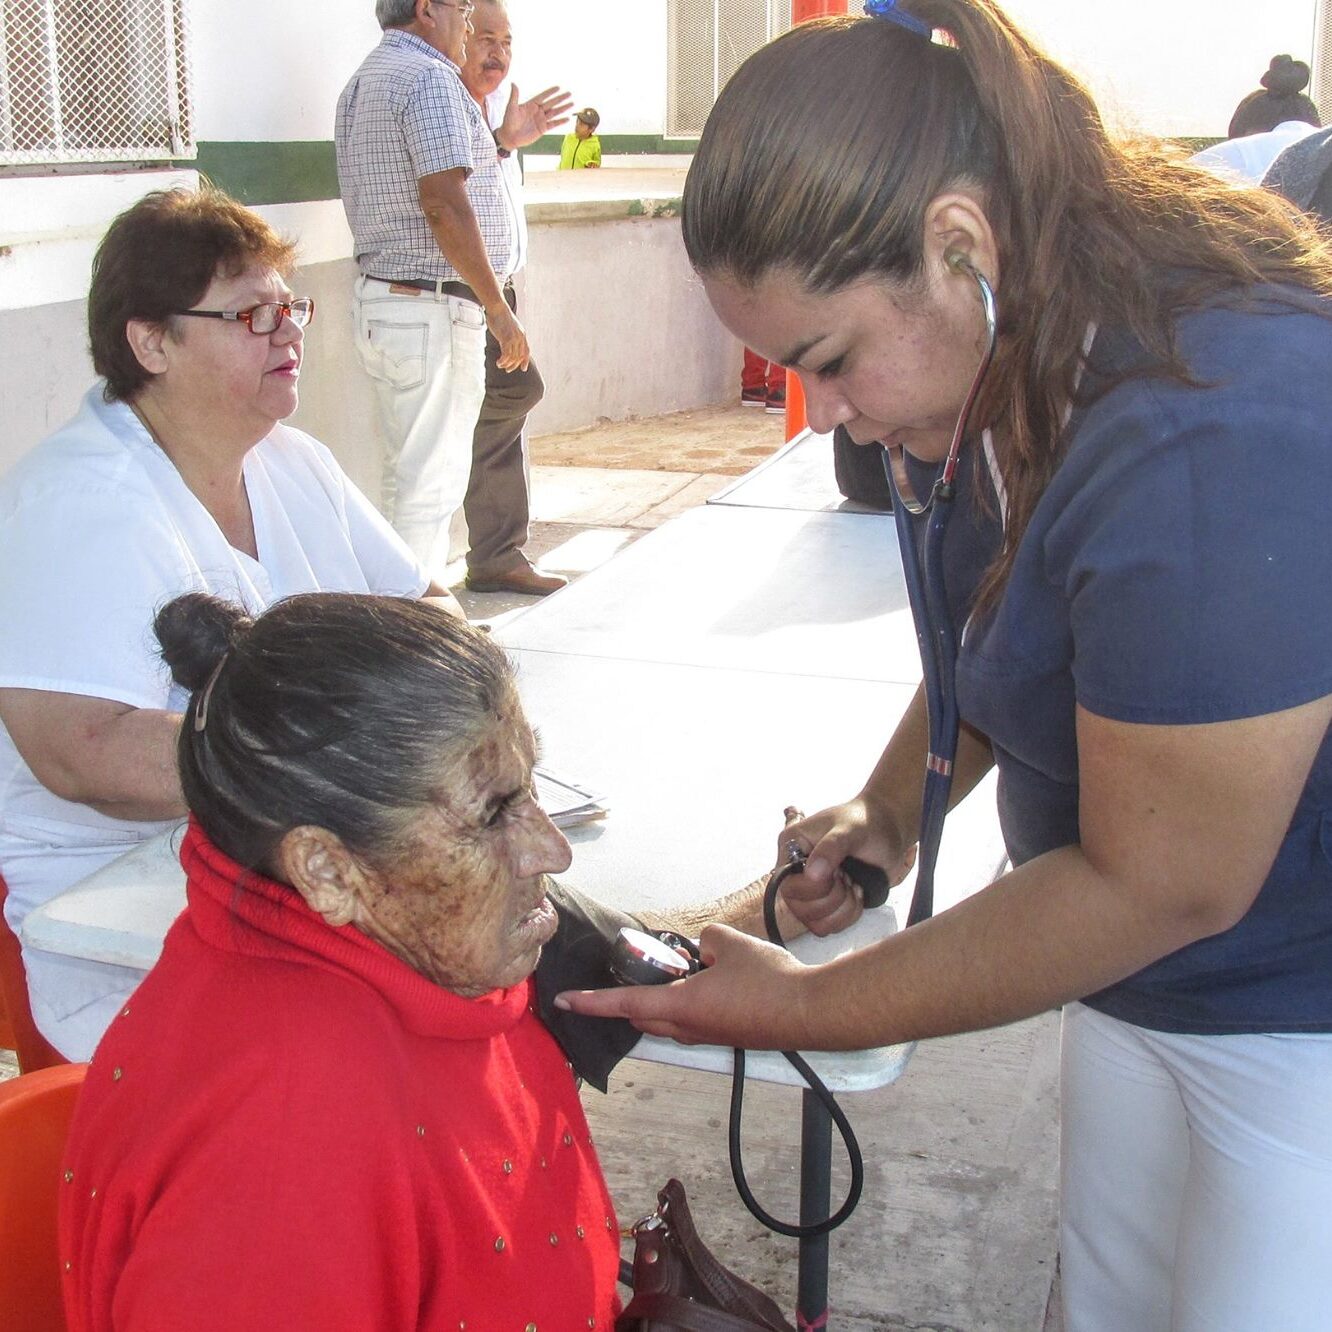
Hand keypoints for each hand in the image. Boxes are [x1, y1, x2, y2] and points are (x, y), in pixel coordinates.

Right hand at [486, 301, 529, 371]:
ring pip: (513, 357)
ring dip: (507, 364)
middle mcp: (520, 337)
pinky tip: (498, 362)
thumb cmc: (500, 315)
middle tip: (507, 369)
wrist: (497, 307)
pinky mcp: (506, 339)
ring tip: (500, 365)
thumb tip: (507, 341)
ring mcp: (514, 338)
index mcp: (522, 334)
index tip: (523, 368)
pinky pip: (506, 354)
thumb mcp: (510, 326)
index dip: (525, 361)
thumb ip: (512, 334)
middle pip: (519, 356)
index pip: (526, 351)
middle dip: (513, 365)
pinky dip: (503, 361)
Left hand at [498, 84, 574, 150]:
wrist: (509, 137)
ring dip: (563, 108)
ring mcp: (541, 120)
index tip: (558, 87)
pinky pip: (553, 124)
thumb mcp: (511, 107)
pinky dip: (560, 121)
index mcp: (531, 104)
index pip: (543, 96)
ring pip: (554, 113)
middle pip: (551, 103)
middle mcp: (537, 111)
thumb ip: (514, 96)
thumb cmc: (508, 121)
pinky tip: (567, 118)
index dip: (550, 92)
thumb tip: (513, 83)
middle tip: (569, 93)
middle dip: (560, 98)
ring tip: (571, 104)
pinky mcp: (542, 129)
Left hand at [556, 923, 812, 1048]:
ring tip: (677, 973)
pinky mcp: (727, 1036)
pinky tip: (711, 983)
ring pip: (667, 1022)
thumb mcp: (731, 944)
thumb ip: (707, 940)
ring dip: (660, 1003)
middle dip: (628, 999)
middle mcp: (688, 1028)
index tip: (565, 1002)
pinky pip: (692, 1023)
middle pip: (641, 1017)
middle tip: (635, 972)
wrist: (809, 1011)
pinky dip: (687, 1005)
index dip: (590, 1002)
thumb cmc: (770, 981)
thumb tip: (705, 949)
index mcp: (681, 1006)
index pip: (623, 1003)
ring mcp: (708, 1036)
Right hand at [779, 798, 916, 936]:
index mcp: (791, 846)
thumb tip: (812, 875)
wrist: (890, 828)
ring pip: (815, 923)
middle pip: (798, 909)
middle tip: (847, 877)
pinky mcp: (827, 903)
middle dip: (832, 898)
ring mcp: (811, 889)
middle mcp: (796, 870)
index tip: (838, 870)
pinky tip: (857, 892)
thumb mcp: (851, 830)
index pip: (787, 886)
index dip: (815, 888)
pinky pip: (829, 927)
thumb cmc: (868, 822)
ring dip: (842, 908)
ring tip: (853, 884)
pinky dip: (849, 915)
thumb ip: (831, 848)